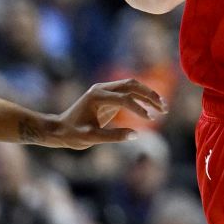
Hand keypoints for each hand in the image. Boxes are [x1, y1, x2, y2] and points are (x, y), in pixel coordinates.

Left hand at [47, 79, 166, 148]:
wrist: (59, 129)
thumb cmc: (73, 134)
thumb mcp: (91, 138)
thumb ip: (113, 136)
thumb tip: (136, 134)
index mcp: (97, 96)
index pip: (124, 98)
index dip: (139, 108)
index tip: (150, 120)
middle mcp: (102, 89)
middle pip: (132, 85)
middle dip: (150, 95)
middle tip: (164, 108)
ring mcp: (105, 90)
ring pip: (132, 86)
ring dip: (148, 95)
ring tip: (162, 107)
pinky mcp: (108, 95)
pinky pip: (129, 92)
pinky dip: (142, 98)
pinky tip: (152, 109)